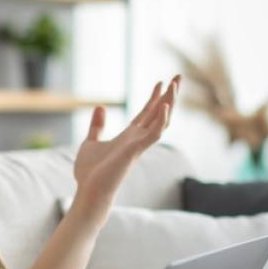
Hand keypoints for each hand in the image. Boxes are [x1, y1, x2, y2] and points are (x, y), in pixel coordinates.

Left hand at [71, 75, 179, 224]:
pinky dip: (160, 121)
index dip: (154, 98)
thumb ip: (97, 126)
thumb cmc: (90, 173)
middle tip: (179, 76)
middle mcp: (137, 140)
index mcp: (128, 137)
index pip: (146, 113)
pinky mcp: (135, 152)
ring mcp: (138, 145)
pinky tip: (164, 107)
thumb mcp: (90, 142)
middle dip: (169, 95)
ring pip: (160, 121)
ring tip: (175, 85)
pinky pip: (153, 134)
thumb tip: (101, 107)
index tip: (161, 82)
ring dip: (168, 103)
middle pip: (158, 113)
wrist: (88, 192)